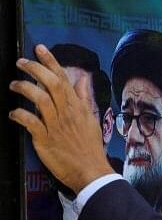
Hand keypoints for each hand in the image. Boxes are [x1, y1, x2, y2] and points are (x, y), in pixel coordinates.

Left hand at [9, 45, 113, 193]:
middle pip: (51, 84)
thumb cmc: (90, 146)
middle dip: (35, 69)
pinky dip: (19, 115)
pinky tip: (12, 114)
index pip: (64, 78)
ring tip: (14, 84)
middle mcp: (67, 113)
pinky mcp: (45, 139)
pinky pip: (30, 122)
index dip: (51, 62)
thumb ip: (84, 98)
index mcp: (77, 107)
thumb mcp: (91, 119)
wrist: (90, 170)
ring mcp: (56, 125)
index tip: (40, 49)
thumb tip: (83, 80)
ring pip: (40, 99)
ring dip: (24, 89)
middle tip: (21, 62)